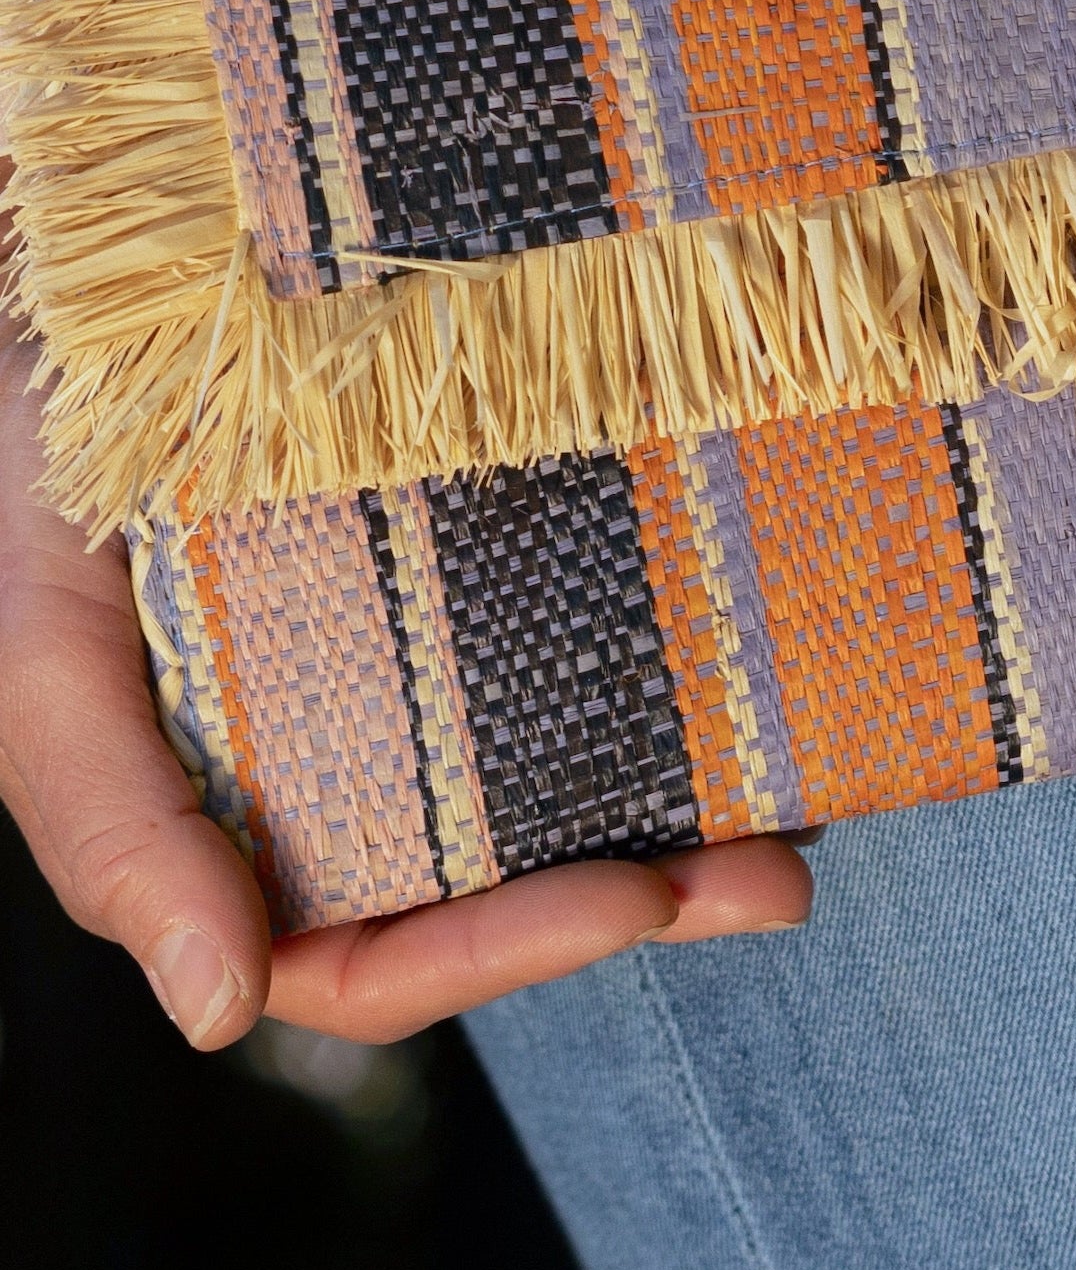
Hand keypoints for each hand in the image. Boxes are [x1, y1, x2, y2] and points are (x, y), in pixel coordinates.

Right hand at [0, 336, 812, 1048]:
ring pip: (554, 772)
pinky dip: (665, 659)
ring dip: (681, 805)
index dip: (505, 949)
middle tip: (775, 877)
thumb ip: (115, 829)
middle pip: (498, 879)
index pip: (377, 955)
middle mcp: (338, 758)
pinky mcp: (466, 537)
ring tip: (804, 804)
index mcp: (235, 820)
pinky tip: (760, 659)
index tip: (634, 897)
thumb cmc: (28, 472)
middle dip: (645, 893)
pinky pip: (570, 619)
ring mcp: (411, 651)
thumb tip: (221, 1012)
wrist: (86, 256)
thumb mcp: (37, 653)